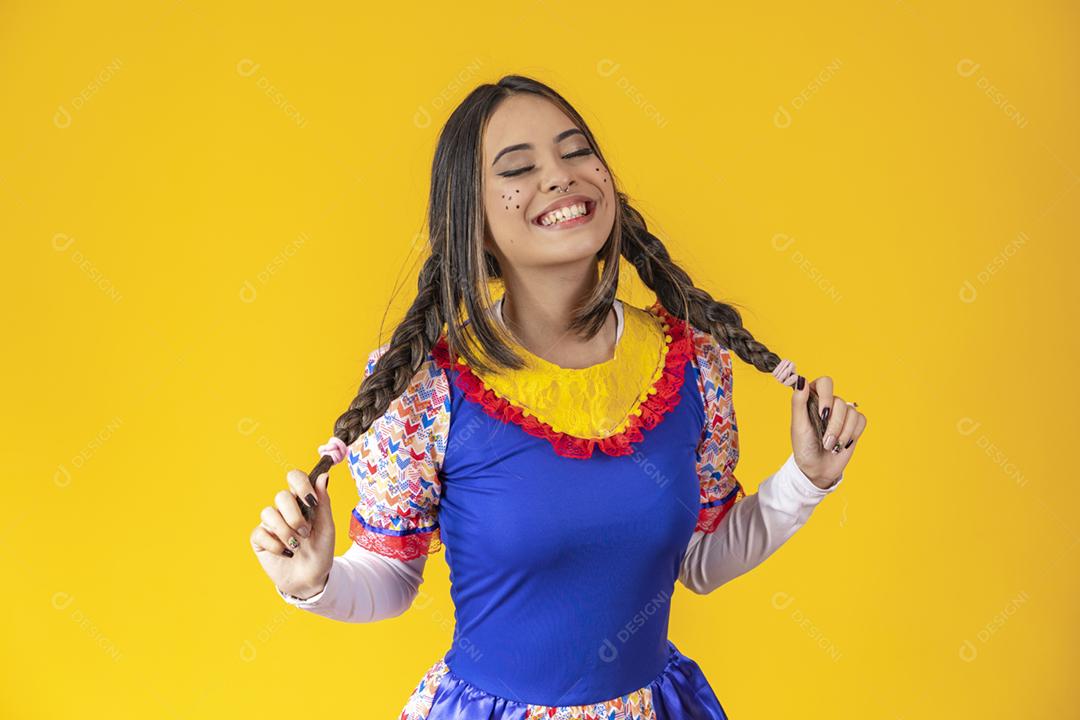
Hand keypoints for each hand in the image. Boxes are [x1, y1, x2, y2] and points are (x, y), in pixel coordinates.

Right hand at [250, 470, 334, 598]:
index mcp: (302, 502)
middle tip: (305, 533)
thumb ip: (323, 502)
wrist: (312, 579)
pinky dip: (275, 544)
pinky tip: (286, 553)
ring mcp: (270, 524)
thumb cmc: (321, 551)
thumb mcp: (327, 528)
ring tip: (296, 545)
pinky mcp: (259, 540)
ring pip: (268, 513)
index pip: (295, 478)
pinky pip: (259, 532)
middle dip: (295, 516)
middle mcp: (284, 510)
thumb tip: (323, 476)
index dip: (300, 484)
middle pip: (281, 496)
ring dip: (285, 531)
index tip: (311, 500)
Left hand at [790, 375, 866, 488]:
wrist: (817, 469)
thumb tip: (801, 380)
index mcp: (812, 398)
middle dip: (834, 424)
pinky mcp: (854, 424)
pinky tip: (842, 444)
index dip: (826, 396)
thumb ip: (798, 402)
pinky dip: (852, 434)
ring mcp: (842, 413)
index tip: (822, 415)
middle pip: (840, 401)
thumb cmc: (803, 446)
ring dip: (842, 433)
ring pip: (852, 412)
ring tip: (830, 446)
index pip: (825, 382)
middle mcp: (828, 402)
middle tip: (825, 440)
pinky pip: (861, 420)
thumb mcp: (798, 425)